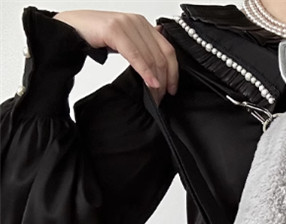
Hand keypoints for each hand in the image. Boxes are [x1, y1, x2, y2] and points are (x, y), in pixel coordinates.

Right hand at [53, 10, 177, 104]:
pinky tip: (150, 83)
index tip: (172, 89)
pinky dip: (145, 71)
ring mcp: (126, 24)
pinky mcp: (115, 30)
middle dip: (165, 80)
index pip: (167, 49)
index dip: (174, 72)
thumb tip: (159, 60)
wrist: (68, 28)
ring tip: (154, 96)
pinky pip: (136, 55)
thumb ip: (141, 47)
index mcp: (141, 23)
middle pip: (161, 55)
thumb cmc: (94, 35)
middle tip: (161, 97)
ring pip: (151, 57)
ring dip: (156, 80)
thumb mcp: (124, 41)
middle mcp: (137, 21)